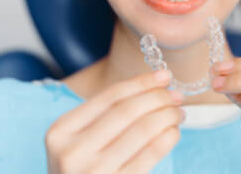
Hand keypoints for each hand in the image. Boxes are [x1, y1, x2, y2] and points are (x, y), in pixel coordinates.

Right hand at [45, 70, 184, 173]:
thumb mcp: (80, 140)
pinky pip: (150, 155)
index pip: (111, 96)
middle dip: (157, 97)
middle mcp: (72, 151)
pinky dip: (167, 138)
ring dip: (167, 115)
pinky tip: (174, 132)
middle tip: (176, 95)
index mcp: (62, 130)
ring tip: (178, 112)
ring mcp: (93, 173)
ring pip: (142, 129)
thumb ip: (107, 114)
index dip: (142, 82)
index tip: (164, 75)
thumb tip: (155, 85)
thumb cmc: (83, 169)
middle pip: (127, 111)